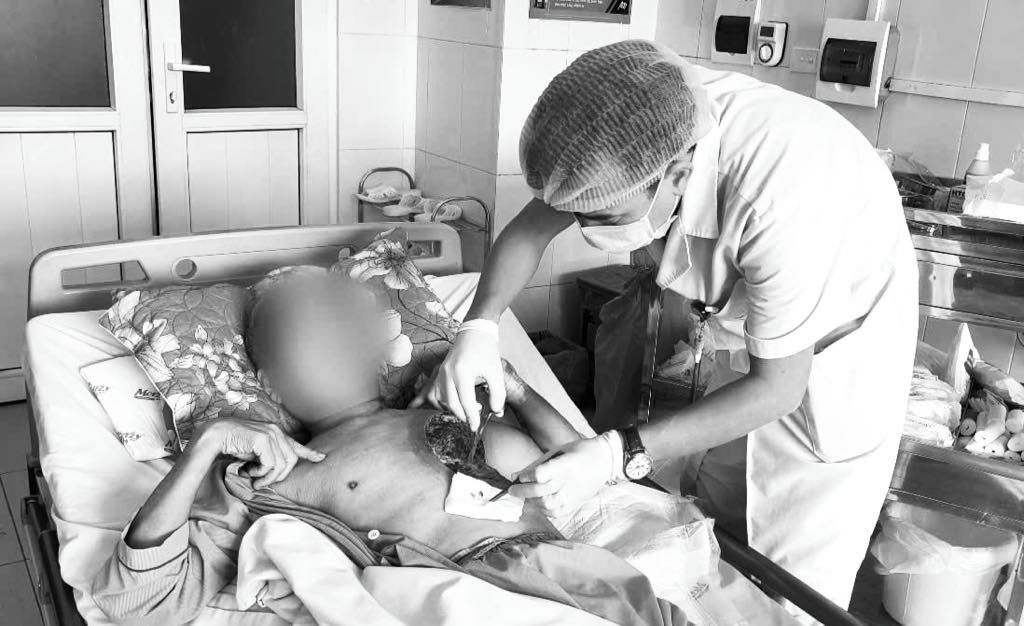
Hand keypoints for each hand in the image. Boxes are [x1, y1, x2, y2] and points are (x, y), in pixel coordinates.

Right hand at [196, 419, 325, 488]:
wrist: (214, 436)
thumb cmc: (232, 444)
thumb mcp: (255, 452)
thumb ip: (268, 456)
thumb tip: (278, 469)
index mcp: (276, 432)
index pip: (297, 445)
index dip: (310, 453)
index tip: (321, 458)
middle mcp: (276, 431)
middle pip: (291, 461)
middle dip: (277, 476)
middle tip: (259, 482)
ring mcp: (270, 434)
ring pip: (281, 465)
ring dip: (266, 477)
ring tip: (251, 477)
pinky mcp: (263, 440)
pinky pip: (270, 465)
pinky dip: (259, 473)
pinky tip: (246, 470)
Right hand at [410, 324, 505, 429]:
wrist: (476, 331)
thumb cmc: (487, 350)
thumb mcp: (496, 373)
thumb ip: (498, 394)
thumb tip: (496, 412)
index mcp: (462, 373)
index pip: (466, 402)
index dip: (471, 417)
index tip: (475, 427)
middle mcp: (448, 373)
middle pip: (451, 403)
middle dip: (462, 415)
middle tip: (473, 421)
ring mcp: (441, 372)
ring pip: (440, 399)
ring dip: (451, 409)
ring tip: (466, 411)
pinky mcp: (439, 371)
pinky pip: (432, 391)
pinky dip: (436, 401)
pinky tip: (439, 406)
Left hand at [509, 437, 614, 517]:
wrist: (604, 461)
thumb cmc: (578, 452)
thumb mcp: (558, 451)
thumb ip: (537, 464)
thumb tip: (514, 476)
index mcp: (566, 463)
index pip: (542, 473)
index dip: (528, 476)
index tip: (521, 476)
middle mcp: (570, 480)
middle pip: (540, 491)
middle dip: (522, 491)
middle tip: (512, 490)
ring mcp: (573, 494)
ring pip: (546, 504)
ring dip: (532, 501)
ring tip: (526, 496)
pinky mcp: (575, 503)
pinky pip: (555, 512)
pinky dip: (543, 510)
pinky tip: (538, 503)